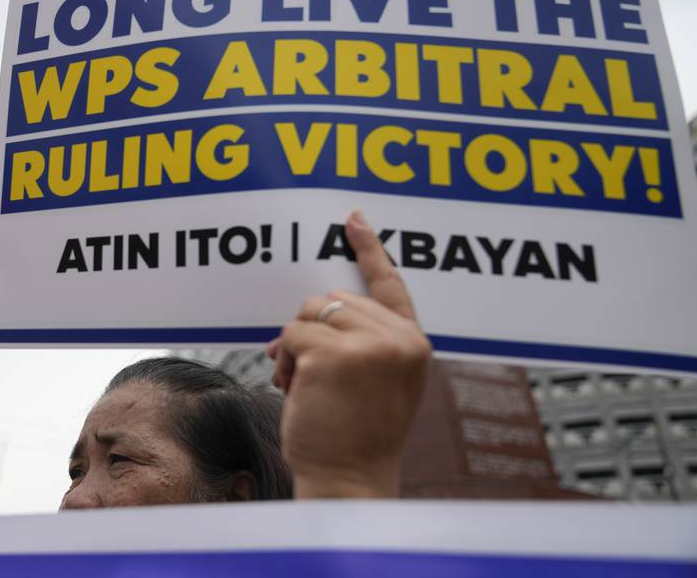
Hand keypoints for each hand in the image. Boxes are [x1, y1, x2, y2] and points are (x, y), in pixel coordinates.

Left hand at [268, 211, 430, 498]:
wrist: (348, 479)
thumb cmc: (355, 435)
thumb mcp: (378, 383)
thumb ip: (363, 342)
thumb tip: (313, 312)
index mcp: (413, 344)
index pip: (391, 284)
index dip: (370, 249)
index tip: (354, 218)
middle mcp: (398, 340)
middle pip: (333, 298)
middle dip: (311, 330)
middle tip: (307, 372)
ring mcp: (368, 345)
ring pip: (309, 312)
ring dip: (294, 346)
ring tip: (301, 384)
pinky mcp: (333, 355)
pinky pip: (291, 334)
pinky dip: (283, 360)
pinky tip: (293, 389)